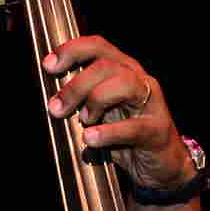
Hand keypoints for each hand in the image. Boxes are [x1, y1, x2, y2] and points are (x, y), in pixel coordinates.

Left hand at [42, 35, 193, 190]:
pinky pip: (133, 127)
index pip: (97, 46)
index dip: (71, 50)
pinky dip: (107, 132)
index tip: (48, 65)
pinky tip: (90, 138)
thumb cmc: (124, 133)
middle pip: (105, 66)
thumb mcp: (99, 110)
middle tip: (56, 108)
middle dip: (75, 86)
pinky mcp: (157, 130)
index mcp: (122, 70)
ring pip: (123, 84)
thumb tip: (50, 97)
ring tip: (83, 121)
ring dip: (95, 101)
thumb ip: (80, 99)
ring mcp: (151, 103)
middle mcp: (138, 80)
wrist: (161, 164)